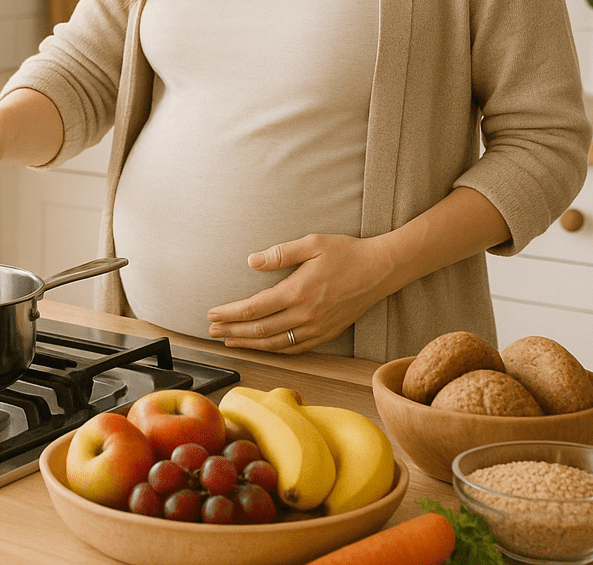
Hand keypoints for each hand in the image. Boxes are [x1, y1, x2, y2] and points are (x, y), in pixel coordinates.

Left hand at [206, 233, 388, 352]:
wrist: (381, 270)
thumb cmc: (346, 252)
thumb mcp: (312, 243)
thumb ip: (280, 254)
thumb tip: (251, 262)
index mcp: (298, 292)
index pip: (254, 308)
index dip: (230, 314)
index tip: (212, 314)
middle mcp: (305, 315)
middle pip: (260, 330)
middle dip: (232, 331)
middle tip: (211, 331)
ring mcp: (317, 328)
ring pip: (275, 343)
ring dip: (249, 343)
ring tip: (230, 340)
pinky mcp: (326, 334)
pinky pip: (294, 348)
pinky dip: (274, 349)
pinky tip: (262, 346)